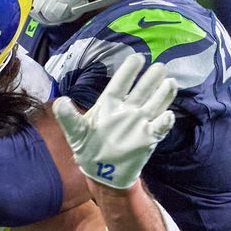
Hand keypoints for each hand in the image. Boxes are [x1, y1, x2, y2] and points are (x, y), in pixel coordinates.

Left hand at [52, 53, 176, 188]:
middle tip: (160, 66)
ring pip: (154, 105)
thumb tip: (60, 102)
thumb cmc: (88, 147)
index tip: (137, 57)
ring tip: (170, 82)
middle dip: (151, 79)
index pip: (120, 84)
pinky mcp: (147, 138)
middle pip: (141, 91)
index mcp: (109, 105)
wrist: (102, 172)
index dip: (128, 71)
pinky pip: (159, 128)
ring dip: (162, 94)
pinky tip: (168, 115)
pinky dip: (164, 122)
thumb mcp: (75, 133)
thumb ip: (68, 118)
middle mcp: (127, 110)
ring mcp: (139, 123)